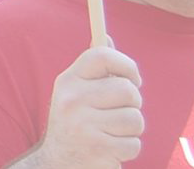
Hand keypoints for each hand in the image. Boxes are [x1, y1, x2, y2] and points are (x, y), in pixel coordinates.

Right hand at [33, 46, 144, 167]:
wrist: (58, 162)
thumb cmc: (77, 122)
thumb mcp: (77, 92)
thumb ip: (94, 69)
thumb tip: (106, 38)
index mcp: (68, 81)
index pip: (101, 56)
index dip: (126, 65)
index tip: (133, 79)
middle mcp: (70, 99)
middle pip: (128, 90)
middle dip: (134, 104)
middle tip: (120, 112)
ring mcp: (81, 124)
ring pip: (135, 119)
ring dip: (132, 130)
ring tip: (113, 132)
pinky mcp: (95, 148)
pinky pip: (134, 144)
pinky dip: (128, 149)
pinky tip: (111, 149)